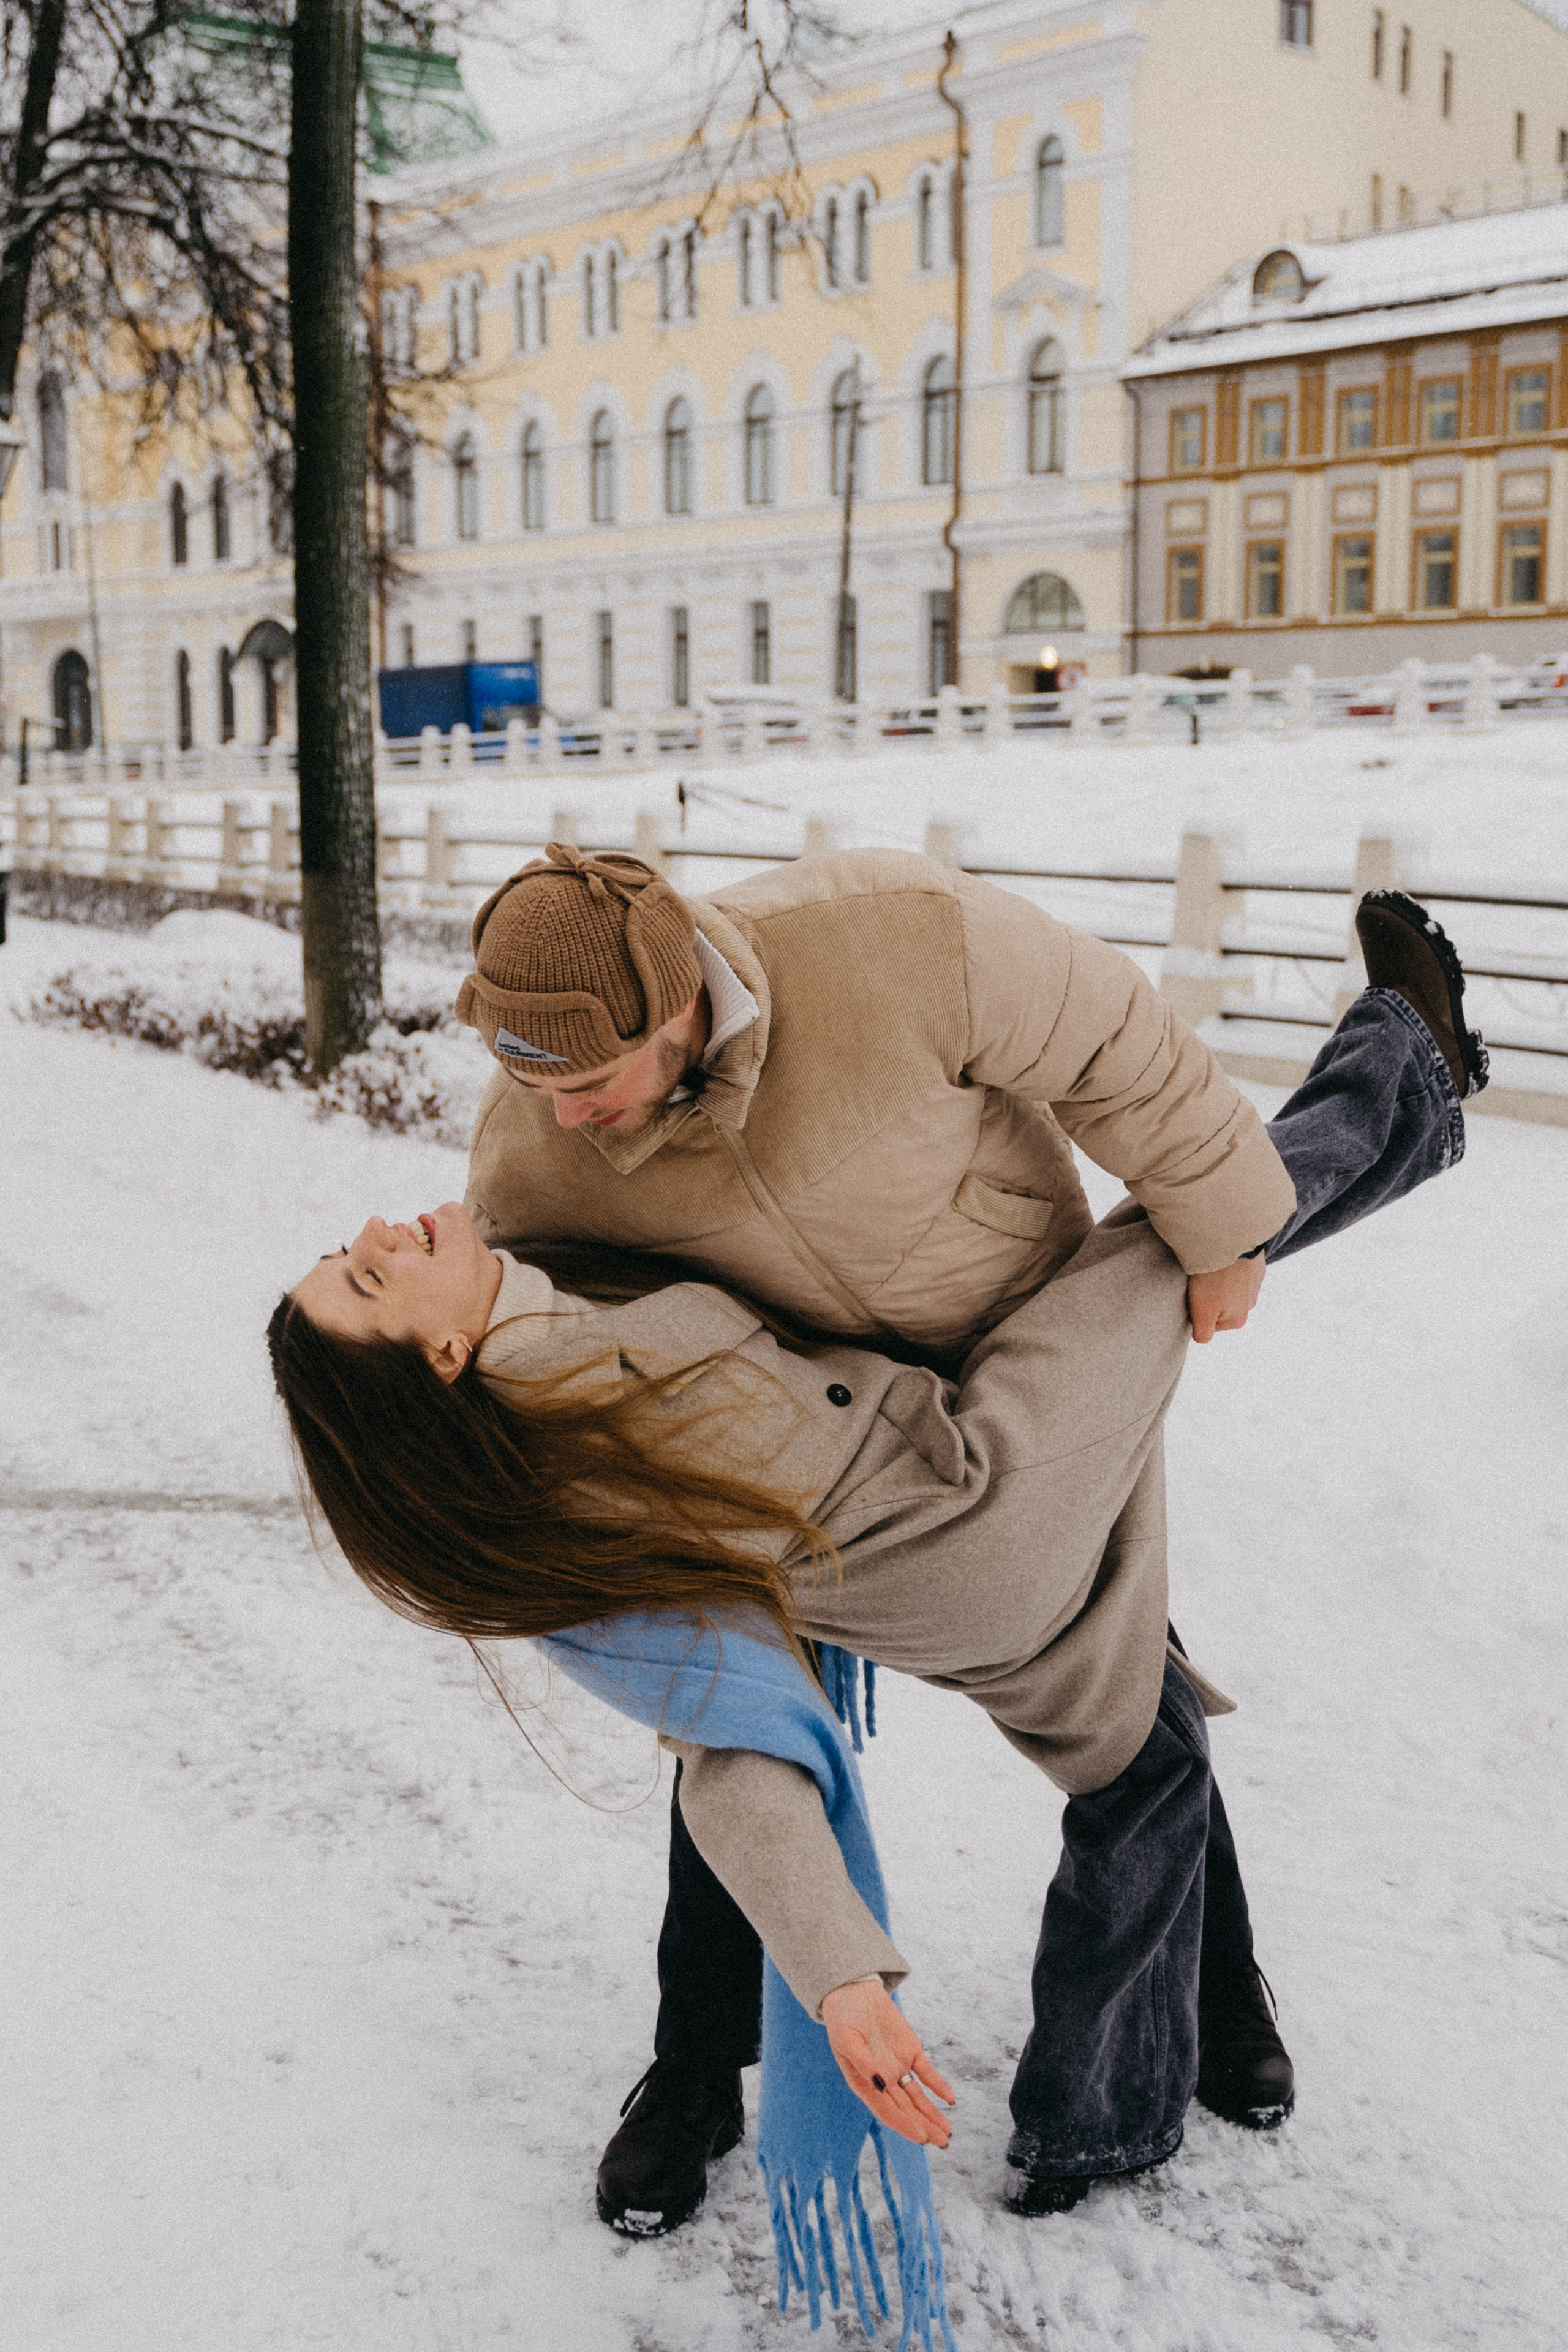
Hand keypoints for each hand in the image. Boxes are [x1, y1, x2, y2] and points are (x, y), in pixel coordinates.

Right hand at [819, 1979, 954, 2146]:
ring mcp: (898, 2067)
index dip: (905, 2125)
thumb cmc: (843, 2018)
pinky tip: (950, 2099)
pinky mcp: (911, 2051)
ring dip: (933, 2114)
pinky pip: (927, 2072)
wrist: (854, 1991)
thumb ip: (862, 2062)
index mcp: (865, 2085)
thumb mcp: (846, 2039)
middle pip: (907, 2110)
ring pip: (919, 2097)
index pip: (888, 2112)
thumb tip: (880, 2084)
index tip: (922, 2137)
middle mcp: (883, 2082)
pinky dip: (938, 2085)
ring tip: (948, 2132)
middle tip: (943, 2143)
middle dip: (925, 2127)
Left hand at [1186, 1253, 1265, 1342]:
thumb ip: (1203, 1332)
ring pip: (1227, 1288)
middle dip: (1208, 1296)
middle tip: (1199, 1282)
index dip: (1196, 1312)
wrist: (1232, 1242)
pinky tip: (1221, 1260)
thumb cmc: (1215, 1277)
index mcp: (1238, 1319)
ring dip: (1218, 1281)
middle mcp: (1250, 1304)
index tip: (1193, 1298)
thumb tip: (1202, 1338)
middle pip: (1219, 1306)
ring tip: (1209, 1269)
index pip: (1209, 1324)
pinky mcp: (1254, 1264)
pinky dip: (1227, 1266)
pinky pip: (1236, 1269)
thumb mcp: (1203, 1311)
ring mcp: (1254, 1283)